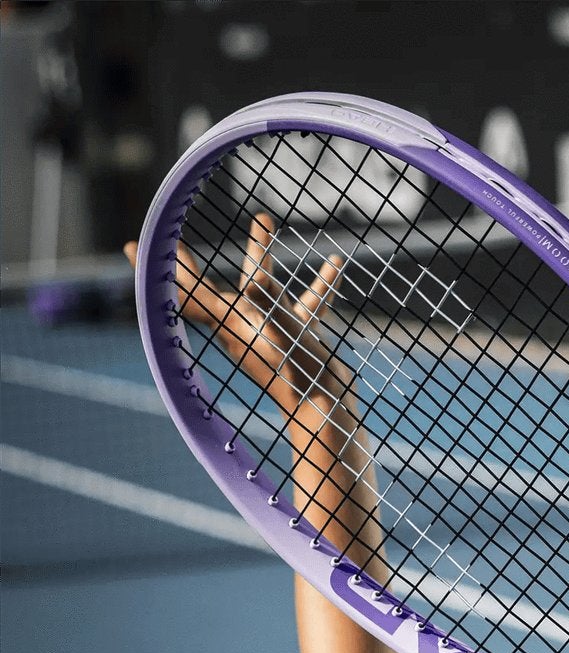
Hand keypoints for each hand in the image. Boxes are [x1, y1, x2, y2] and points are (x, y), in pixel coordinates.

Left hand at [124, 216, 352, 433]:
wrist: (327, 416)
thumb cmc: (303, 381)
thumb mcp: (284, 340)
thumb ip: (269, 309)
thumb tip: (257, 282)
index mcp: (232, 323)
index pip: (184, 291)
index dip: (156, 269)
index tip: (130, 246)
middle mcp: (244, 325)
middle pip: (206, 287)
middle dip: (189, 260)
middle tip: (167, 237)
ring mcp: (271, 331)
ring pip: (260, 283)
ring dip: (262, 251)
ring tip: (264, 218)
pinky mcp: (297, 338)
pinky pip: (304, 303)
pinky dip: (318, 284)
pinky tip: (336, 263)